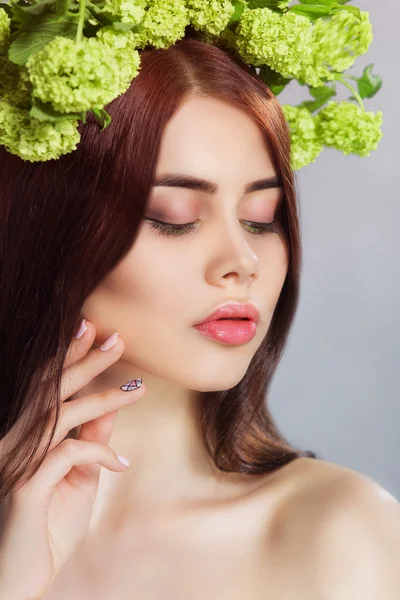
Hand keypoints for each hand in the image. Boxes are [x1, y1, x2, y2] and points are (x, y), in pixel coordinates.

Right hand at [0, 322, 144, 599]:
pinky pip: (68, 454)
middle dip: (85, 361)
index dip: (66, 355)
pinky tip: (121, 464)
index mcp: (22, 435)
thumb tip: (111, 409)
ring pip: (60, 415)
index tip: (91, 329)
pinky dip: (99, 454)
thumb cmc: (46, 527)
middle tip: (116, 338)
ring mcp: (14, 462)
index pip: (45, 386)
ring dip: (102, 398)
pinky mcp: (23, 487)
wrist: (17, 581)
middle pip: (51, 390)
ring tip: (137, 389)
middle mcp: (12, 441)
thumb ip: (89, 442)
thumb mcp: (76, 479)